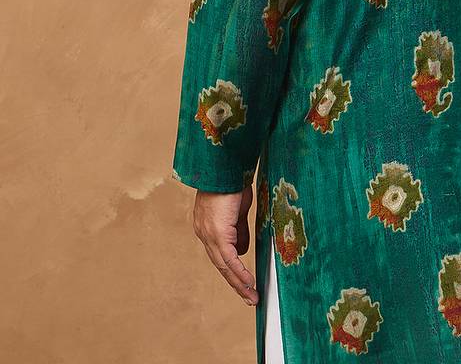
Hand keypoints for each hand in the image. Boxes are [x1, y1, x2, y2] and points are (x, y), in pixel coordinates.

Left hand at [193, 182, 258, 305]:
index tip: (243, 281)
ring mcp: (209, 234)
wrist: (225, 167)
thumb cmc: (232, 182)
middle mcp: (204, 233)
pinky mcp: (217, 233)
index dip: (231, 268)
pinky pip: (229, 259)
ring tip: (251, 296)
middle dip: (235, 282)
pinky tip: (249, 283)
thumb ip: (238, 230)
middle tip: (249, 296)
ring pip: (224, 266)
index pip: (220, 253)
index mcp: (208, 226)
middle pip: (220, 264)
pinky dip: (239, 272)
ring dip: (239, 282)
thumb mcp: (237, 210)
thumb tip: (242, 249)